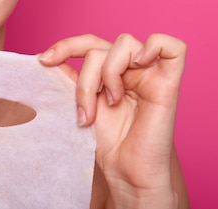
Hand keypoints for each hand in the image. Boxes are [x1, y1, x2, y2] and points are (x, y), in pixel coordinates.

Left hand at [39, 33, 187, 207]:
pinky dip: (154, 46)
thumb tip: (46, 56)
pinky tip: (138, 65)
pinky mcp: (169, 84)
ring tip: (110, 103)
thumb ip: (68, 79)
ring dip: (108, 74)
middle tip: (85, 112)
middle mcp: (129, 68)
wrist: (124, 173)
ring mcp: (150, 73)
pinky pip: (172, 47)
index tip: (44, 61)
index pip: (88, 43)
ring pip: (124, 44)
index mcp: (109, 70)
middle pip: (100, 47)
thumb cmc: (106, 143)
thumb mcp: (78, 104)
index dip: (65, 46)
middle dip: (85, 80)